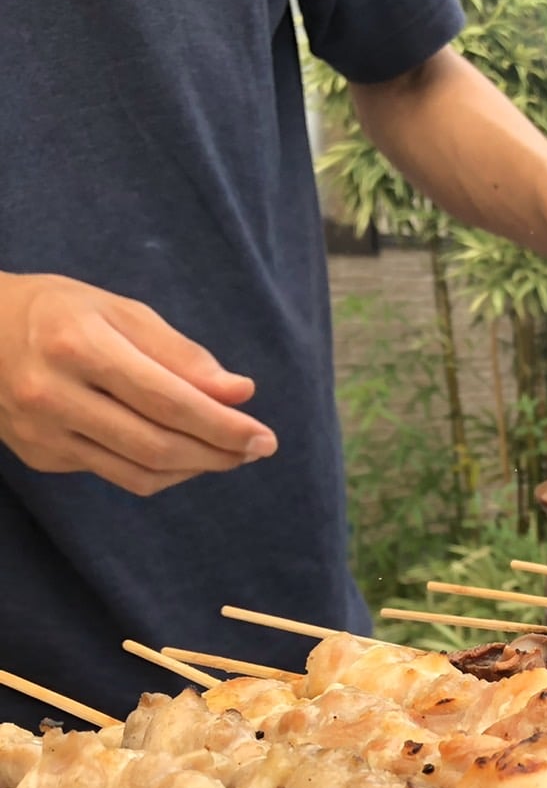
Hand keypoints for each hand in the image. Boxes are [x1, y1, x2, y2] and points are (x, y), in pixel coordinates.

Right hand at [0, 273, 276, 495]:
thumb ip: (181, 354)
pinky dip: (164, 472)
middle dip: (218, 453)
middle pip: (157, 444)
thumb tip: (240, 392)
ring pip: (140, 471)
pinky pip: (119, 476)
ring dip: (197, 468)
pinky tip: (186, 456)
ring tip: (228, 453)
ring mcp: (43, 433)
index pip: (167, 400)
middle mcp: (54, 394)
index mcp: (76, 344)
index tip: (264, 436)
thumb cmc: (57, 313)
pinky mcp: (42, 457)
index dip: (223, 426)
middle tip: (256, 449)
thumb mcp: (119, 311)